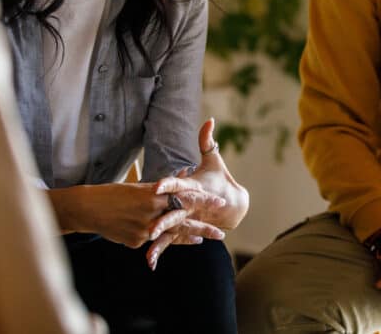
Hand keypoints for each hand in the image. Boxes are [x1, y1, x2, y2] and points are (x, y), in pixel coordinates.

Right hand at [47, 181, 223, 250]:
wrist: (88, 209)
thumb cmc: (115, 193)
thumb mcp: (140, 187)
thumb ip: (161, 190)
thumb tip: (182, 179)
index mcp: (154, 194)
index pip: (184, 196)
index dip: (203, 199)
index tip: (221, 201)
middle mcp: (151, 212)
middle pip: (183, 219)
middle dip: (203, 225)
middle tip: (221, 231)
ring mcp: (143, 229)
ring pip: (172, 234)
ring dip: (191, 236)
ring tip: (206, 238)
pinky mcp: (136, 241)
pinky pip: (156, 240)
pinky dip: (169, 239)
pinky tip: (184, 240)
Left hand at [145, 119, 248, 267]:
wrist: (233, 207)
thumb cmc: (219, 180)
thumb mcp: (214, 160)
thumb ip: (207, 140)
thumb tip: (209, 120)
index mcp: (193, 187)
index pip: (178, 184)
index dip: (168, 184)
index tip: (157, 185)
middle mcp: (189, 205)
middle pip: (174, 211)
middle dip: (163, 218)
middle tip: (150, 224)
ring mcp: (186, 219)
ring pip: (171, 229)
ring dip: (161, 236)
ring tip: (147, 240)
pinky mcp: (184, 228)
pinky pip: (170, 241)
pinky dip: (160, 250)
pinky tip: (149, 261)